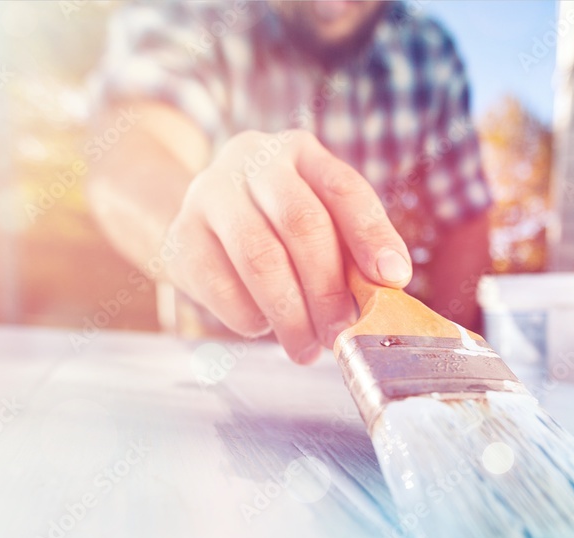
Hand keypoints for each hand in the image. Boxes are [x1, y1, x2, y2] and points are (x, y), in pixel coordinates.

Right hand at [162, 129, 411, 362]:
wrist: (197, 220)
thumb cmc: (273, 226)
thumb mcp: (315, 221)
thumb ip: (349, 249)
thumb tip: (385, 289)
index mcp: (300, 153)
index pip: (343, 188)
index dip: (371, 235)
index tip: (392, 278)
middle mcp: (254, 160)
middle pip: (302, 224)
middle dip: (328, 289)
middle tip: (340, 334)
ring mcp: (211, 194)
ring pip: (260, 258)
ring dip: (290, 314)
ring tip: (306, 349)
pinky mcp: (181, 235)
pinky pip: (220, 284)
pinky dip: (249, 316)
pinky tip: (262, 326)